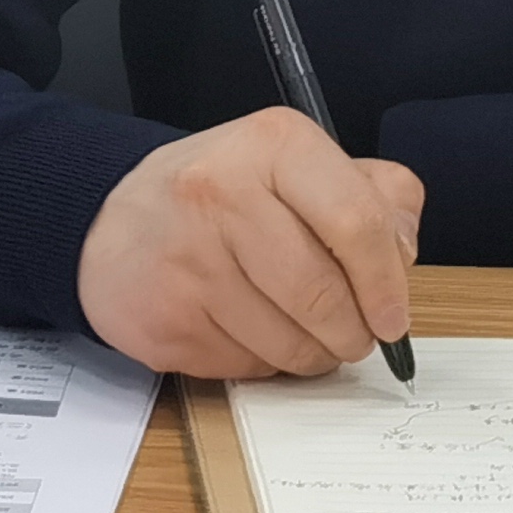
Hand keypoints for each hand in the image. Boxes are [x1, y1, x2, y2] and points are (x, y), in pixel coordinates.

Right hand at [76, 107, 421, 377]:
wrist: (110, 225)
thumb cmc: (220, 197)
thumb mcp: (296, 167)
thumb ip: (369, 195)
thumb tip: (403, 252)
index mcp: (273, 145)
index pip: (355, 220)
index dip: (387, 282)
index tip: (394, 316)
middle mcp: (223, 194)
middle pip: (323, 294)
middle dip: (355, 332)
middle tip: (358, 337)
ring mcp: (188, 261)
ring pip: (288, 342)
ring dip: (314, 355)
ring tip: (308, 338)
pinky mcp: (165, 320)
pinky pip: (245, 367)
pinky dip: (265, 364)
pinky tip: (253, 334)